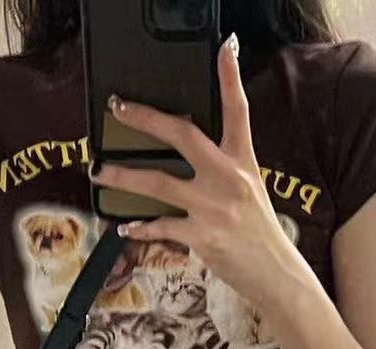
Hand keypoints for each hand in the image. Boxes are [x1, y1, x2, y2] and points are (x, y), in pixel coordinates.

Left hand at [90, 32, 314, 317]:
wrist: (275, 273)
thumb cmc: (259, 233)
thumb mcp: (249, 190)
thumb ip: (223, 169)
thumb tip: (187, 156)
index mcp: (243, 162)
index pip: (238, 110)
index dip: (232, 77)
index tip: (226, 47)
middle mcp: (228, 179)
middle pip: (182, 136)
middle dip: (145, 119)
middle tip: (118, 108)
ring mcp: (213, 208)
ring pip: (157, 183)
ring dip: (122, 176)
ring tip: (100, 172)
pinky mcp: (201, 237)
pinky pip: (160, 227)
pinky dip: (139, 228)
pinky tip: (124, 228)